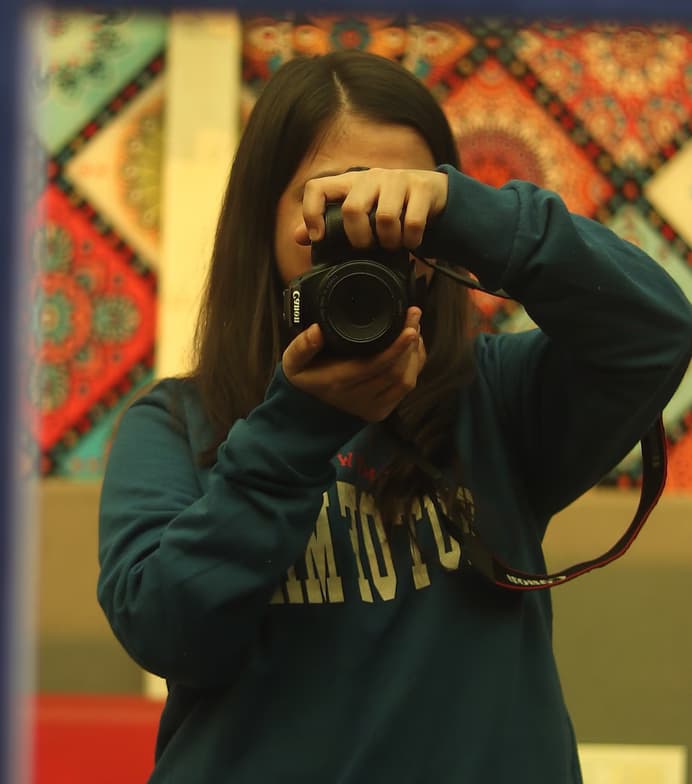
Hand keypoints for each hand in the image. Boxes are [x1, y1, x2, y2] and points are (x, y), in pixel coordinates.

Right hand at [282, 307, 426, 422]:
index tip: (409, 326)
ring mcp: (374, 408)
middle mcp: (359, 399)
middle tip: (413, 316)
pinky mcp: (383, 411)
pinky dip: (415, 365)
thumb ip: (301, 346)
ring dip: (414, 354)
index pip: (376, 366)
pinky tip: (413, 346)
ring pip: (406, 381)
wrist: (309, 407)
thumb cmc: (307, 375)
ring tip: (414, 327)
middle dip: (410, 344)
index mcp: (340, 383)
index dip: (397, 347)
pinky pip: (407, 387)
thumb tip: (316, 331)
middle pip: (397, 372)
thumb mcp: (293, 361)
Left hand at [294, 168, 447, 251]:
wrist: (433, 192)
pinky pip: (412, 222)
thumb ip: (331, 223)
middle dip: (359, 238)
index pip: (318, 188)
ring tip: (392, 245)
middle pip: (352, 208)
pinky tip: (412, 242)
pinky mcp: (422, 188)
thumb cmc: (390, 205)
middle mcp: (371, 177)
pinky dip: (411, 240)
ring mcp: (398, 179)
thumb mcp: (361, 210)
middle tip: (368, 247)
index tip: (319, 237)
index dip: (312, 213)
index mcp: (351, 183)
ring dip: (389, 241)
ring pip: (385, 217)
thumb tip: (298, 237)